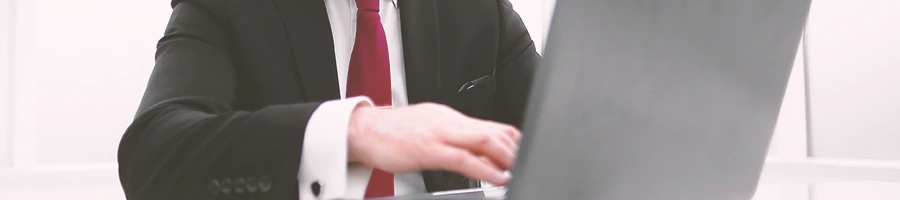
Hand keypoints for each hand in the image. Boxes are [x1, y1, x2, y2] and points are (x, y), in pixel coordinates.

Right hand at [347, 102, 520, 184]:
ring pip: (485, 141)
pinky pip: (464, 159)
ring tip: (517, 171)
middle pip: (495, 131)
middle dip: (516, 150)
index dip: (514, 141)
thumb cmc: (394, 133)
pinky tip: (497, 178)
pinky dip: (486, 169)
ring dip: (507, 158)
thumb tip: (479, 155)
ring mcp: (440, 134)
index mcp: (451, 117)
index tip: (524, 155)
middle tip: (528, 165)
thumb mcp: (430, 130)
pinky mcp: (428, 149)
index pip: (493, 125)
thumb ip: (455, 140)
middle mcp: (450, 122)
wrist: (363, 130)